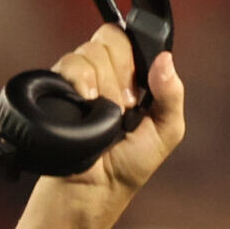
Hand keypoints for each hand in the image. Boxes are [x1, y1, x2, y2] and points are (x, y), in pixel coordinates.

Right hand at [47, 23, 187, 205]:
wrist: (91, 188)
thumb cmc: (128, 167)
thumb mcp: (165, 132)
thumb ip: (172, 95)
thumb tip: (166, 59)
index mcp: (132, 79)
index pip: (132, 40)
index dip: (135, 59)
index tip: (136, 92)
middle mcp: (105, 73)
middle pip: (111, 40)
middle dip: (120, 75)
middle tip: (121, 107)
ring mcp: (80, 78)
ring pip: (90, 52)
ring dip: (102, 84)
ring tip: (101, 112)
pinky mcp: (57, 86)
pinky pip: (68, 64)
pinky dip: (80, 80)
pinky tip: (85, 103)